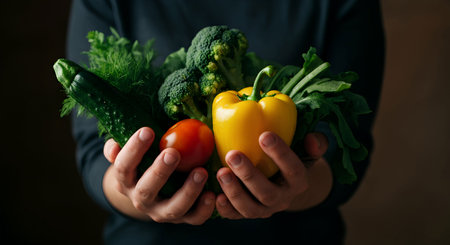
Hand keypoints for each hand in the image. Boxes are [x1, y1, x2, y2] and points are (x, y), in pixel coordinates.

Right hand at [103, 127, 215, 224]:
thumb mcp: (130, 154)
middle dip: (159, 172)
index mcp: (125, 182)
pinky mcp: (183, 218)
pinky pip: (194, 218)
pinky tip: (213, 194)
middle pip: (146, 190)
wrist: (153, 193)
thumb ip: (121, 147)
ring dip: (187, 191)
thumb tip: (114, 144)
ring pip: (173, 208)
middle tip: (172, 153)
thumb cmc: (143, 164)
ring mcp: (162, 212)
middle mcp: (141, 200)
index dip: (133, 150)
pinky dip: (204, 209)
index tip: (147, 130)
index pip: (123, 167)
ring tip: (201, 171)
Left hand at [215, 131, 329, 218]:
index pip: (293, 170)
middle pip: (267, 193)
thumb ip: (316, 143)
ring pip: (250, 209)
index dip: (280, 154)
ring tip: (220, 172)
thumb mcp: (309, 150)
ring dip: (234, 192)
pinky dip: (225, 209)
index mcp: (299, 181)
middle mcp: (283, 199)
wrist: (286, 182)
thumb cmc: (295, 158)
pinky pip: (236, 216)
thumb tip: (311, 139)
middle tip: (233, 155)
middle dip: (249, 175)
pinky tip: (214, 195)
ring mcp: (265, 209)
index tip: (264, 135)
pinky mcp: (248, 213)